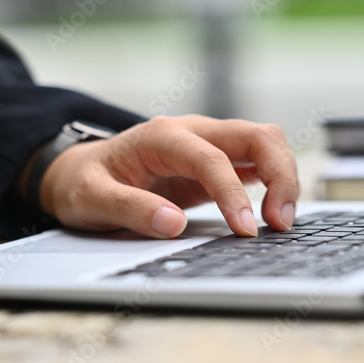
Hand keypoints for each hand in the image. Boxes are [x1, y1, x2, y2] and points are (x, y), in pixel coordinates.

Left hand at [39, 116, 298, 238]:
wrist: (79, 172)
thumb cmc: (83, 182)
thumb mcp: (91, 199)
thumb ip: (128, 209)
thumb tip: (171, 224)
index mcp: (161, 135)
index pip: (211, 158)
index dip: (233, 194)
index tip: (245, 230)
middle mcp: (191, 132)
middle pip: (256, 136)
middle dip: (280, 174)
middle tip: (280, 223)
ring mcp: (207, 145)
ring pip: (264, 146)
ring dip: (284, 179)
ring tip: (281, 223)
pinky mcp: (215, 164)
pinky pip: (257, 165)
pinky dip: (275, 185)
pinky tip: (276, 214)